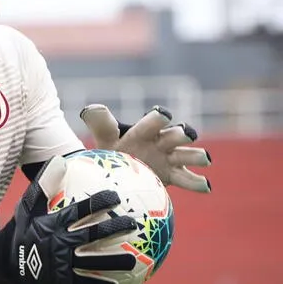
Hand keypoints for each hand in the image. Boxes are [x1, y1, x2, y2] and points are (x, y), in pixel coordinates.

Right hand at [0, 156, 137, 283]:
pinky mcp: (62, 282)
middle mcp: (59, 244)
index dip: (97, 202)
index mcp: (52, 225)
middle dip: (114, 229)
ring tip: (132, 259)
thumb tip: (60, 159)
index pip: (78, 211)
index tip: (115, 196)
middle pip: (92, 235)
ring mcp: (61, 266)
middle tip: (133, 224)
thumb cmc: (21, 231)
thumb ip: (43, 185)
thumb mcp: (27, 207)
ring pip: (94, 263)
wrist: (5, 264)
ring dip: (115, 262)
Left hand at [80, 104, 211, 192]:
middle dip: (182, 133)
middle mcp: (162, 141)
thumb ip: (101, 123)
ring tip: (205, 159)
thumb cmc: (114, 149)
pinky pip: (188, 179)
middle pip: (176, 135)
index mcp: (145, 130)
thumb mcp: (106, 136)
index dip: (158, 117)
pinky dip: (198, 183)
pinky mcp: (174, 175)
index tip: (163, 114)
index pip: (153, 121)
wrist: (119, 170)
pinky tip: (206, 187)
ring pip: (187, 155)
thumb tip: (90, 109)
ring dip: (196, 156)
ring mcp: (170, 159)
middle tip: (185, 134)